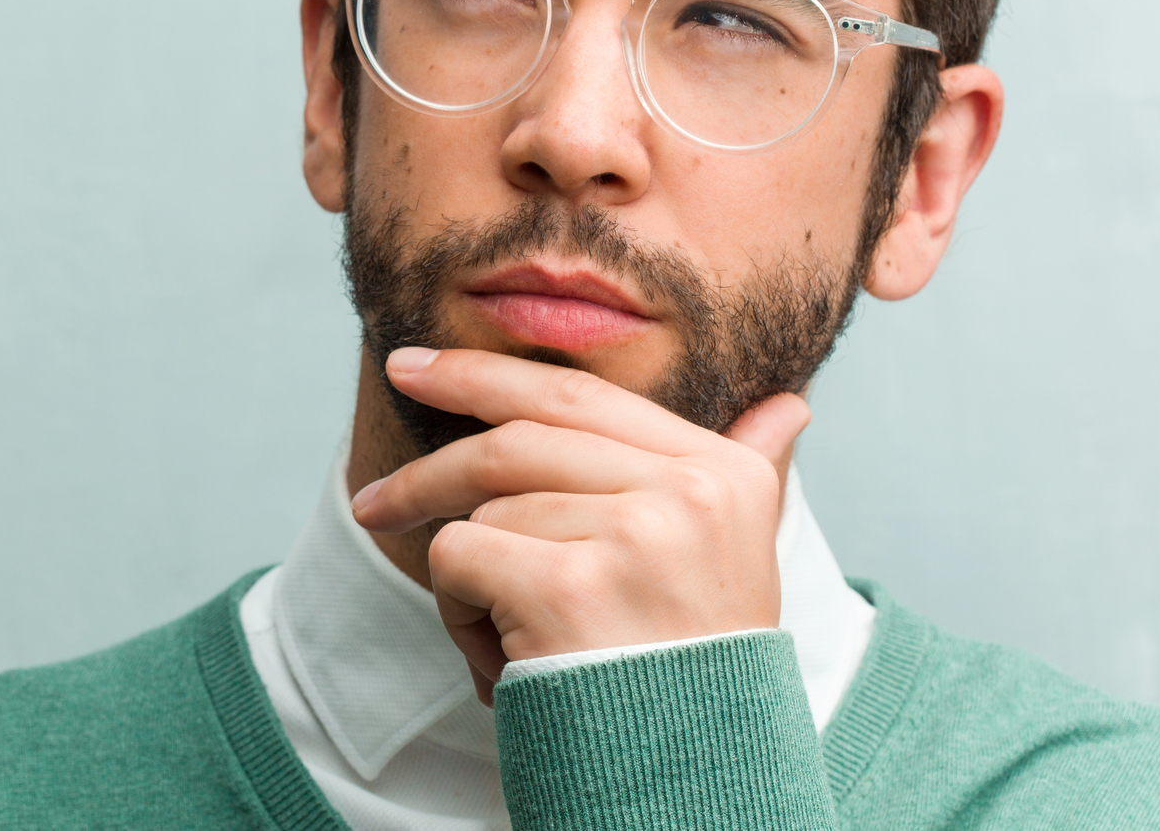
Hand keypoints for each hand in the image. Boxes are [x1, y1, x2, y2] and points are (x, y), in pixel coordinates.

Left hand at [350, 346, 809, 704]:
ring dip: (473, 586)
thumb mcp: (736, 567)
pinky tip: (505, 664)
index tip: (417, 370)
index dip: (487, 374)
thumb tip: (790, 404)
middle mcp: (689, 492)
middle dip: (429, 463)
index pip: (582, 397)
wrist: (700, 794)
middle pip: (516, 438)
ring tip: (519, 647)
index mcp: (724, 475)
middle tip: (369, 498)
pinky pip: (460, 557)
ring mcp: (633, 535)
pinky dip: (459, 614)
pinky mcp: (571, 587)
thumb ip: (751, 473)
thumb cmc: (698, 680)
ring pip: (484, 512)